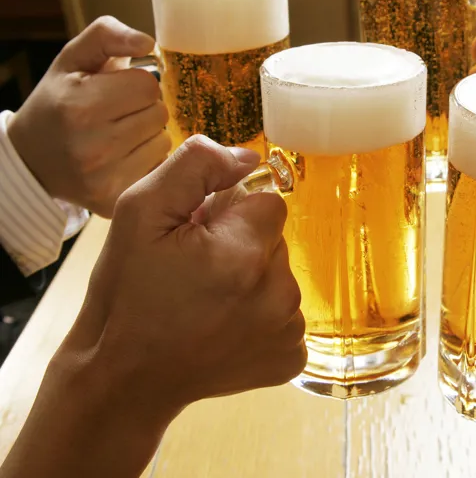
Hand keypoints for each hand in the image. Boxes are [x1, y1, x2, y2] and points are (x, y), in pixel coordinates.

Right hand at [1, 135, 304, 477]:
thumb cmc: (127, 294)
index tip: (198, 237)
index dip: (230, 214)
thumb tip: (248, 157)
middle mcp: (279, 293)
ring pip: (280, 276)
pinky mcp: (290, 358)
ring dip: (252, 280)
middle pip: (275, 239)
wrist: (124, 379)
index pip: (268, 202)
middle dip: (242, 245)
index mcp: (245, 253)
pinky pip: (286, 315)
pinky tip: (224, 328)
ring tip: (207, 302)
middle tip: (197, 272)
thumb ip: (197, 166)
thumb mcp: (140, 212)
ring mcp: (289, 331)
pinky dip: (261, 316)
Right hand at [7, 16, 170, 216]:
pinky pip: (159, 168)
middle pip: (159, 113)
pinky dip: (148, 161)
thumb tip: (148, 42)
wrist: (30, 159)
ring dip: (149, 134)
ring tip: (119, 134)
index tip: (116, 90)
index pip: (148, 85)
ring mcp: (103, 178)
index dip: (136, 83)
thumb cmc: (57, 102)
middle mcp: (91, 145)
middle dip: (144, 107)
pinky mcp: (115, 201)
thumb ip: (107, 35)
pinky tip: (124, 158)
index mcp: (79, 105)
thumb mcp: (73, 59)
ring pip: (164, 141)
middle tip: (117, 113)